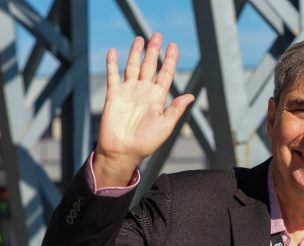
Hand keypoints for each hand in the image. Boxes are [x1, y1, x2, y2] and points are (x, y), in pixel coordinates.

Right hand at [93, 33, 194, 187]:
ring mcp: (129, 92)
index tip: (173, 46)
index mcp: (158, 99)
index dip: (170, 60)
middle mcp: (144, 92)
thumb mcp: (165, 126)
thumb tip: (192, 96)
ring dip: (136, 53)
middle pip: (150, 66)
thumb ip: (176, 110)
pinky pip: (113, 76)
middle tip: (157, 35)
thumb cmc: (146, 143)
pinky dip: (112, 64)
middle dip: (154, 51)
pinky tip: (113, 51)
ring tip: (140, 38)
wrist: (123, 152)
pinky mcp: (114, 95)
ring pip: (133, 67)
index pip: (165, 75)